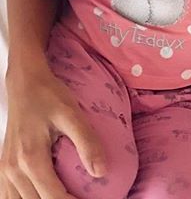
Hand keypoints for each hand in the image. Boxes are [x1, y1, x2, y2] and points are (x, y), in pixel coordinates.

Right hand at [0, 62, 105, 198]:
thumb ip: (87, 141)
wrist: (24, 83)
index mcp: (31, 158)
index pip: (52, 197)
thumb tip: (101, 171)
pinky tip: (41, 195)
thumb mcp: (73, 113)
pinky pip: (8, 196)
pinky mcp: (3, 168)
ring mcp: (5, 170)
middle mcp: (13, 169)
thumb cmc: (49, 95)